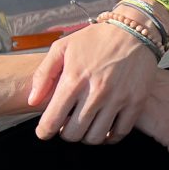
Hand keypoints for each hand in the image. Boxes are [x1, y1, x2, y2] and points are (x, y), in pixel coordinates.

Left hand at [28, 20, 160, 143]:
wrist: (134, 31)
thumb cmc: (96, 39)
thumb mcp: (63, 47)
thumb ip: (44, 74)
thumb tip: (32, 101)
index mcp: (74, 80)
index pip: (52, 120)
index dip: (44, 131)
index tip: (45, 131)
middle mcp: (95, 93)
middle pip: (73, 134)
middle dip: (65, 133)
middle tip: (67, 125)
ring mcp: (117, 99)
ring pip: (95, 138)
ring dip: (86, 137)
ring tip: (85, 126)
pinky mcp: (136, 102)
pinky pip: (120, 133)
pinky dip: (109, 138)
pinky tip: (104, 129)